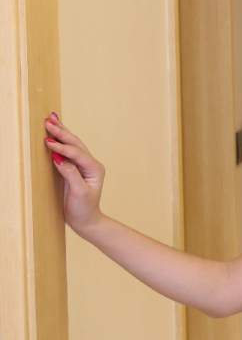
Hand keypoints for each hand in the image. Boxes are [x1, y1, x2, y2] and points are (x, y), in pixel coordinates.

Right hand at [44, 113, 106, 235]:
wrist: (86, 220)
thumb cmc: (83, 209)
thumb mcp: (78, 192)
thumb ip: (70, 174)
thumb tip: (58, 157)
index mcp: (94, 168)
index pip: (77, 153)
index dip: (62, 147)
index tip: (48, 142)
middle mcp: (91, 164)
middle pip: (75, 143)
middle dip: (61, 132)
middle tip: (48, 121)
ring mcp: (83, 165)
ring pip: (72, 143)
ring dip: (61, 131)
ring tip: (52, 118)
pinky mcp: (75, 167)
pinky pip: (68, 150)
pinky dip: (61, 140)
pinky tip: (56, 131)